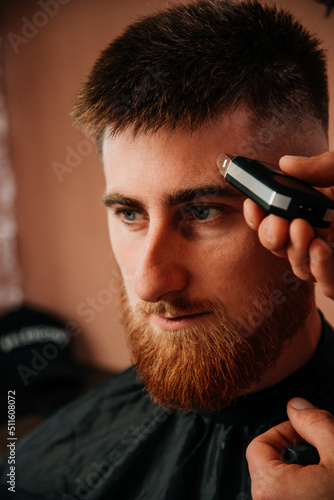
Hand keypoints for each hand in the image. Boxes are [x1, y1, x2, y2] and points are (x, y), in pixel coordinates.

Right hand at [243, 152, 333, 298]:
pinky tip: (320, 249)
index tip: (253, 202)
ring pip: (297, 266)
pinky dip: (320, 268)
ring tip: (302, 230)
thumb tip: (287, 163)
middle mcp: (320, 236)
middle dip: (270, 235)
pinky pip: (326, 284)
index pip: (276, 217)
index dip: (259, 213)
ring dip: (294, 250)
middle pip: (280, 245)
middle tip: (277, 223)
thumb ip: (324, 166)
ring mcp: (331, 261)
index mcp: (316, 210)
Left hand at [246, 397, 333, 499]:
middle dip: (291, 453)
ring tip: (325, 474)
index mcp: (273, 491)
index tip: (305, 432)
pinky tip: (325, 491)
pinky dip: (302, 492)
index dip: (283, 431)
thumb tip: (296, 405)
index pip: (258, 447)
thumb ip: (316, 424)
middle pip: (266, 467)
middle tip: (319, 451)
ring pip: (278, 487)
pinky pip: (288, 499)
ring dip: (298, 474)